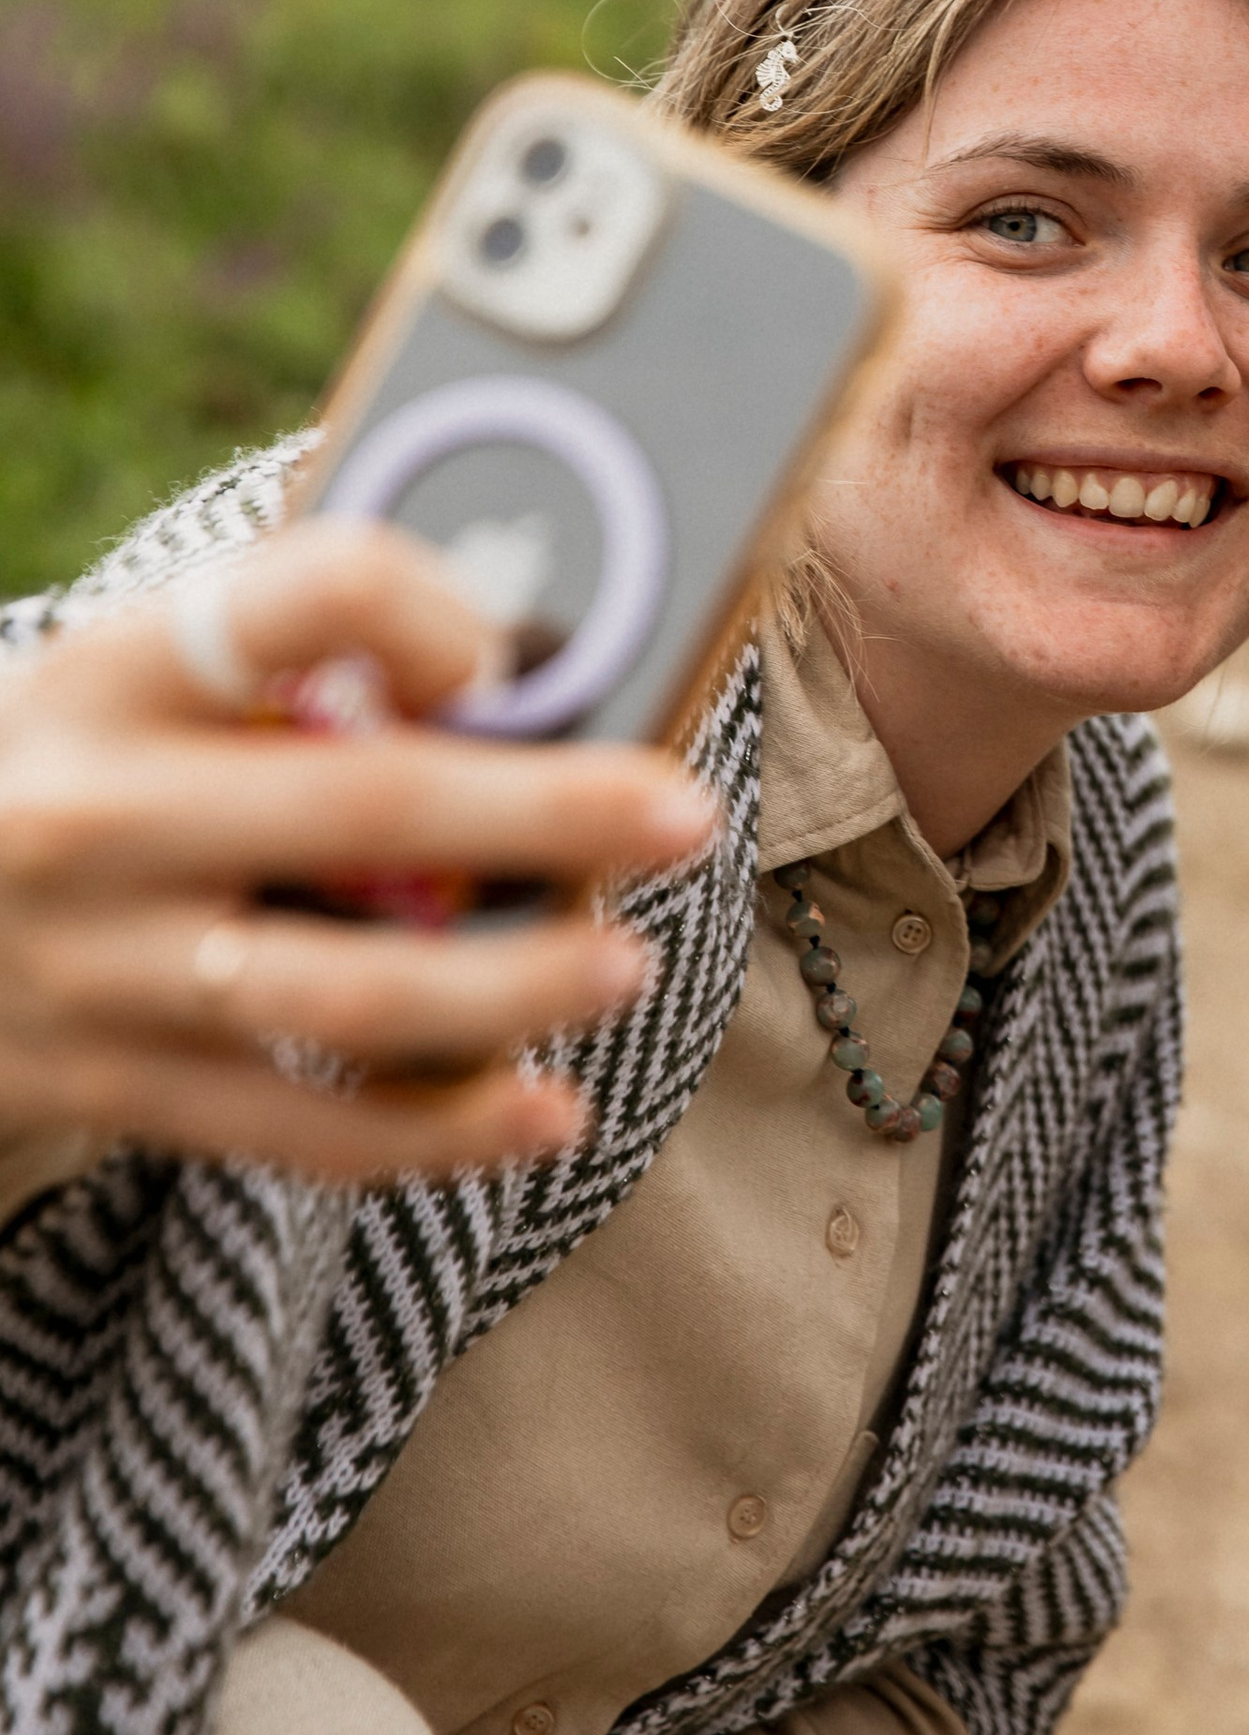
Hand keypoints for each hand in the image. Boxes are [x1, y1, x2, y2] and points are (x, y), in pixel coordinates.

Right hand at [0, 521, 713, 1177]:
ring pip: (340, 991)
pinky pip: (292, 1125)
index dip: (424, 614)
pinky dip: (428, 1134)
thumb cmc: (79, 767)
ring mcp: (94, 965)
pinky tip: (536, 1117)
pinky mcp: (104, 1083)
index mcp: (117, 671)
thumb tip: (531, 649)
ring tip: (624, 968)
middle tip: (683, 814)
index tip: (509, 652)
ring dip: (508, 987)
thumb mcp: (138, 676)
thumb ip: (300, 653)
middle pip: (359, 809)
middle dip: (545, 815)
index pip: (296, 599)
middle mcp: (95, 814)